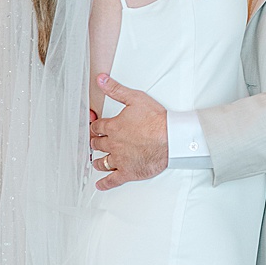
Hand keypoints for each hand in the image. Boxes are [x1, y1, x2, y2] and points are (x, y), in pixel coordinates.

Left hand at [88, 75, 168, 189]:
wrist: (171, 138)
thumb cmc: (156, 120)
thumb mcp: (134, 98)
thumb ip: (116, 89)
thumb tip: (101, 79)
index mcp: (113, 127)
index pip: (97, 128)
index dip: (95, 127)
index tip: (95, 128)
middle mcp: (113, 144)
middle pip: (98, 145)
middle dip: (95, 143)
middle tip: (95, 143)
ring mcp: (120, 159)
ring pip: (102, 162)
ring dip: (98, 161)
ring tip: (95, 161)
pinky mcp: (128, 172)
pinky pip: (113, 180)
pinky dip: (105, 183)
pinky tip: (100, 185)